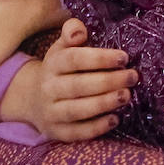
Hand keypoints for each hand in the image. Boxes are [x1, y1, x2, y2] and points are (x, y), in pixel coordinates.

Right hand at [0, 18, 134, 140]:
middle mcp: (48, 89)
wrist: (31, 99)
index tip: (124, 58)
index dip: (100, 58)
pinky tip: (115, 119)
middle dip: (108, 81)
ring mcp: (50, 112)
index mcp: (52, 64)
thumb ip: (71, 32)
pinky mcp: (55, 132)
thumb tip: (79, 31)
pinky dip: (96, 128)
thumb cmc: (59, 69)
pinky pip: (76, 133)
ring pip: (77, 110)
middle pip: (78, 86)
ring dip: (104, 103)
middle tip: (132, 77)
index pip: (74, 60)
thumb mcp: (61, 47)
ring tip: (126, 95)